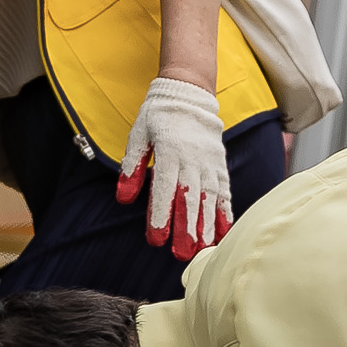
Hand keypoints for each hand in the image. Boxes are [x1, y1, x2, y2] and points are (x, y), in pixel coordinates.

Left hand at [117, 76, 232, 260]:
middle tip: (181, 254)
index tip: (156, 238)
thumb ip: (132, 167)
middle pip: (188, 199)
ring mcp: (208, 163)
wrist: (189, 92)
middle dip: (185, 228)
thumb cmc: (158, 115)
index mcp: (168, 151)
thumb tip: (123, 198)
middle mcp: (191, 159)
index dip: (160, 214)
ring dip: (205, 226)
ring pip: (208, 199)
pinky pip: (224, 191)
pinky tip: (223, 232)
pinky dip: (224, 212)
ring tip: (203, 249)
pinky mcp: (219, 165)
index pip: (164, 188)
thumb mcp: (138, 135)